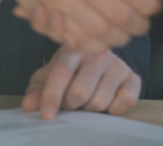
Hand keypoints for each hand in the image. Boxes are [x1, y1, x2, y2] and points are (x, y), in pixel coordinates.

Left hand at [22, 46, 140, 119]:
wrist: (99, 60)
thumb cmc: (71, 69)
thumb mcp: (48, 75)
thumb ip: (36, 90)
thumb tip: (29, 106)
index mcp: (74, 47)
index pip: (61, 73)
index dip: (52, 96)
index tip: (46, 115)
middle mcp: (98, 52)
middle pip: (80, 92)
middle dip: (70, 105)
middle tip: (69, 103)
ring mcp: (118, 64)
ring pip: (100, 102)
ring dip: (89, 109)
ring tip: (87, 99)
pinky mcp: (133, 77)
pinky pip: (125, 102)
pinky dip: (114, 109)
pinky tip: (107, 100)